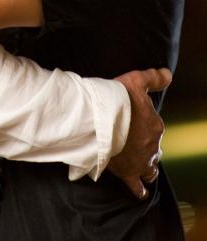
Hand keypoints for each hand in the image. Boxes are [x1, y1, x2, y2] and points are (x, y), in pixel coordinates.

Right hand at [107, 68, 171, 198]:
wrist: (98, 120)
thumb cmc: (116, 99)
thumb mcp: (136, 80)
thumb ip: (153, 77)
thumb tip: (168, 75)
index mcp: (155, 124)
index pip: (154, 126)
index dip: (143, 122)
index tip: (131, 119)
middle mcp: (152, 145)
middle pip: (153, 148)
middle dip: (146, 146)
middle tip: (131, 140)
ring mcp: (142, 161)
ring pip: (150, 168)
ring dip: (147, 166)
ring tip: (139, 165)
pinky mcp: (129, 174)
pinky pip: (138, 186)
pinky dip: (140, 189)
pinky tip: (141, 191)